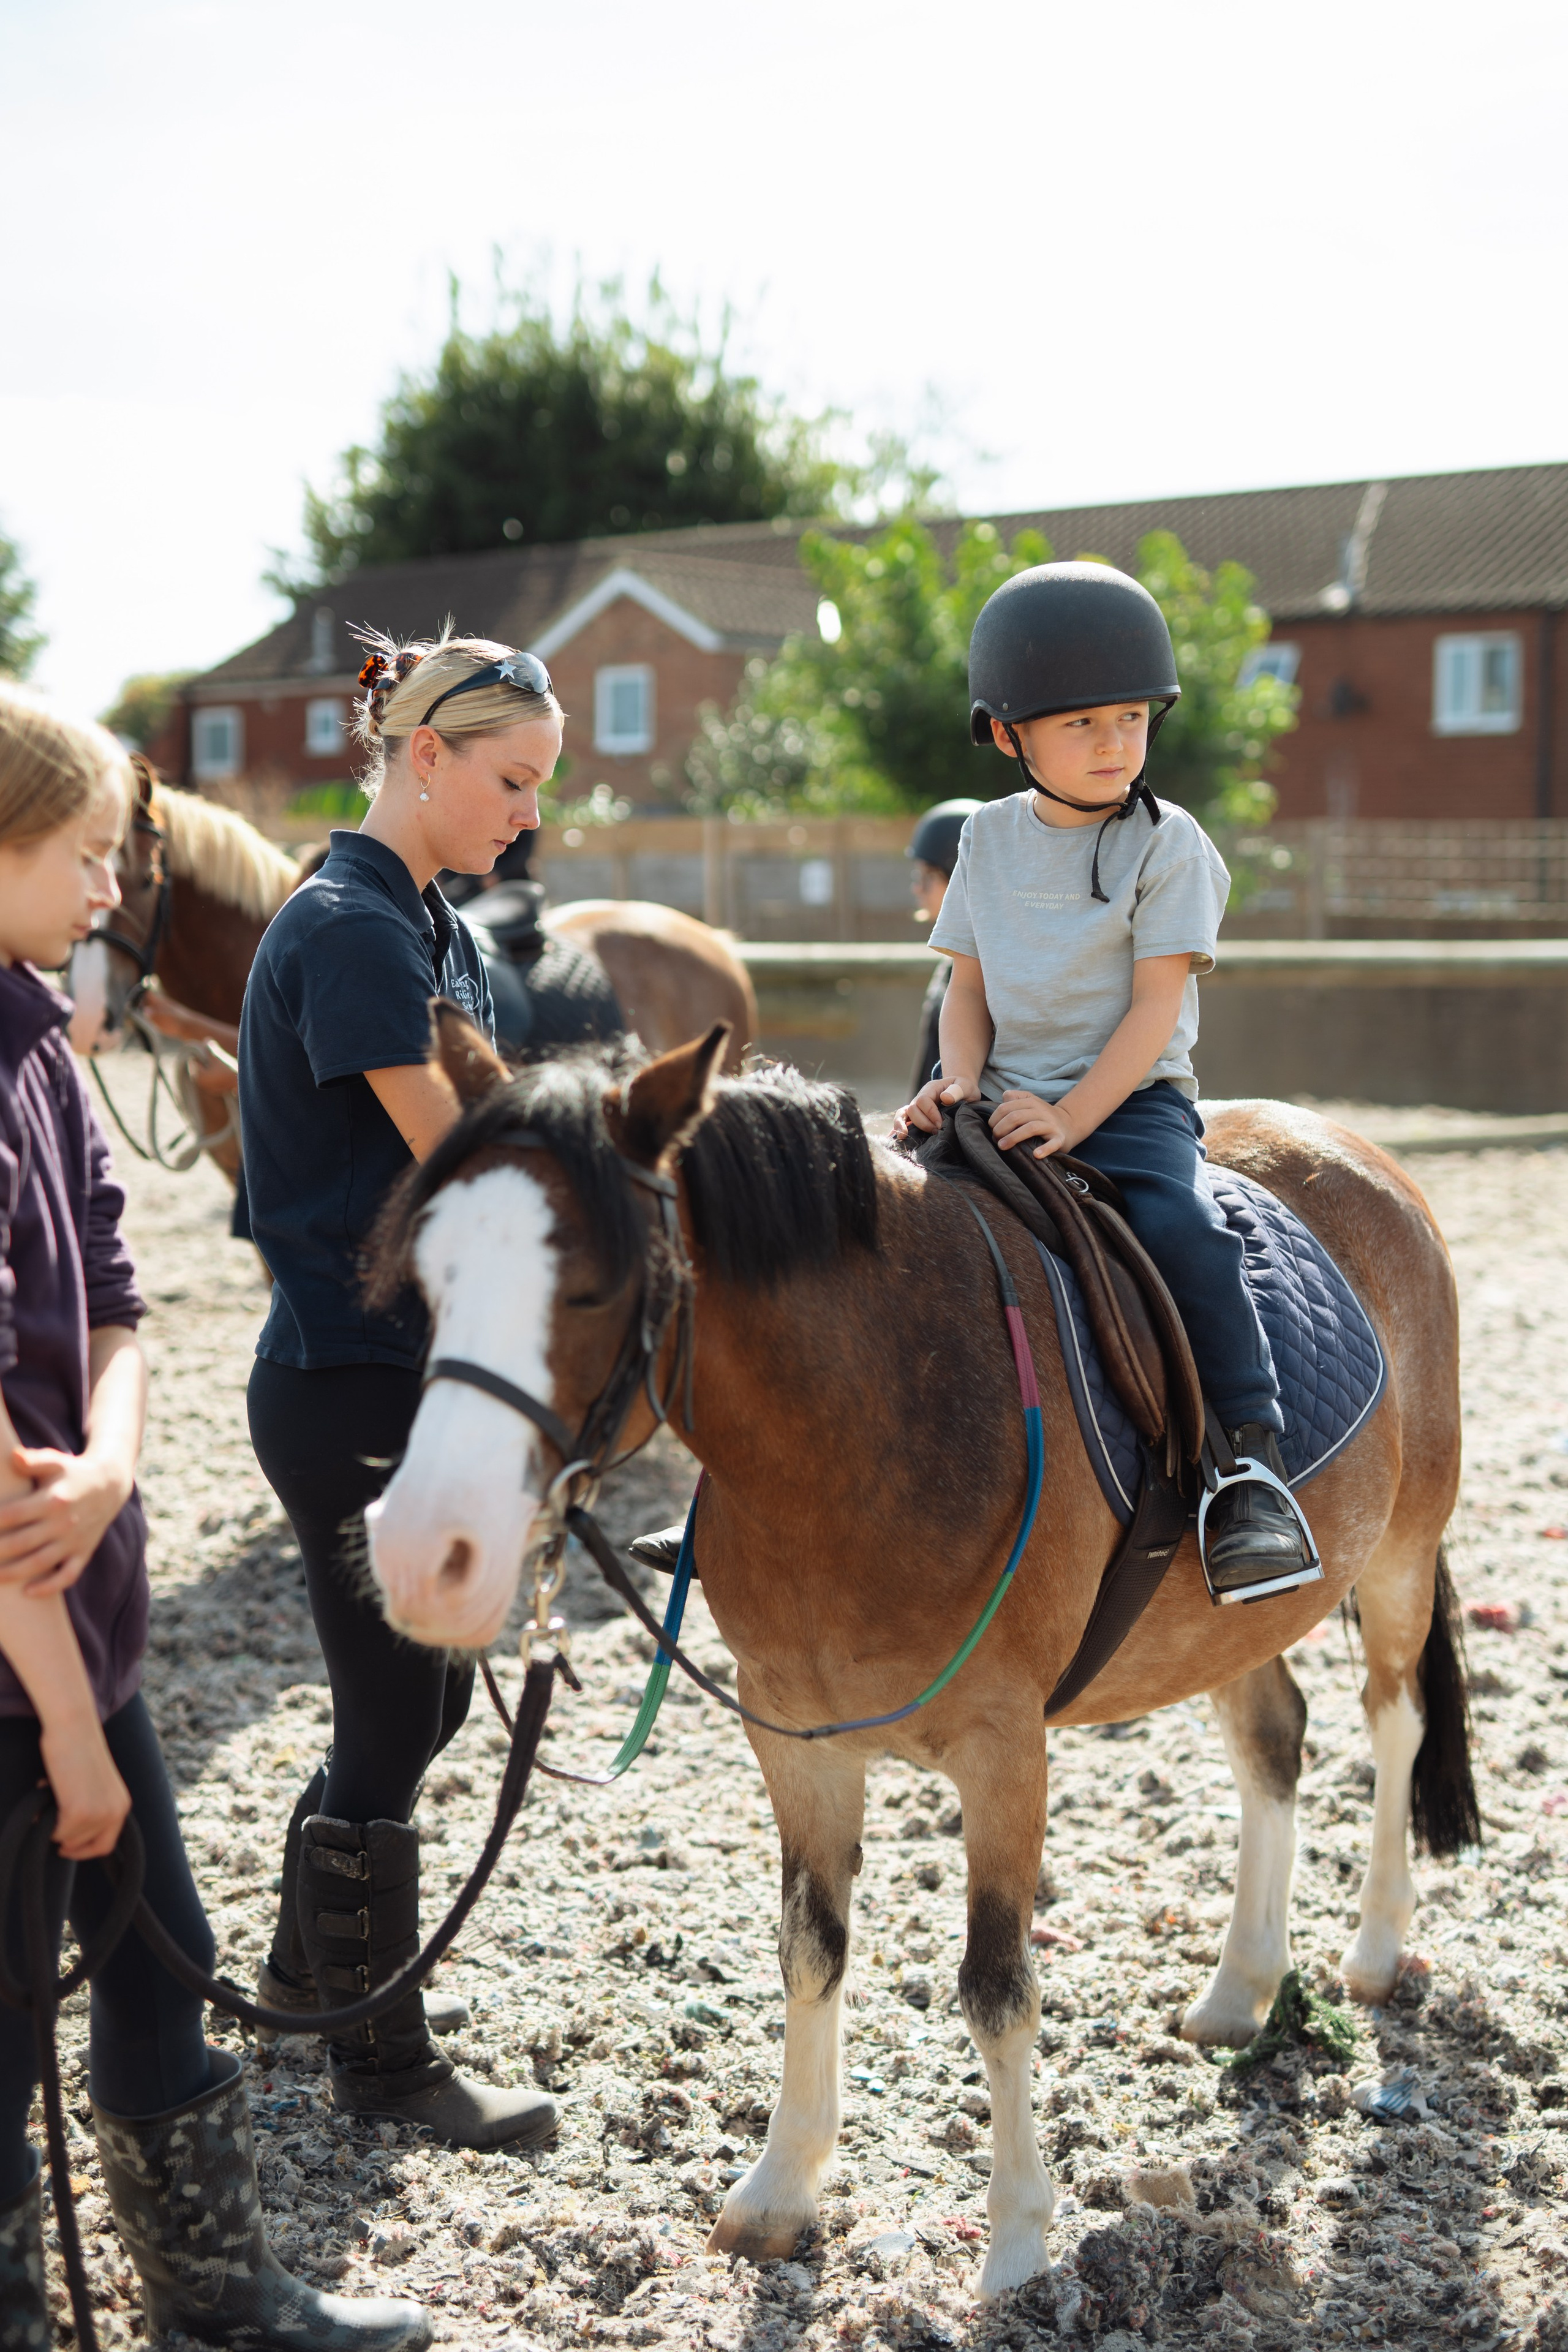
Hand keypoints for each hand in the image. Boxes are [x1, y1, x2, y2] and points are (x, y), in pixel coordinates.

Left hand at [0, 1446, 131, 1593]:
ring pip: (40, 1563)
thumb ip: (32, 1460)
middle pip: (21, 1542)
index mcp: (53, 1499)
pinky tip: (28, 1592)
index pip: (13, 1515)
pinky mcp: (83, 1552)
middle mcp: (63, 1523)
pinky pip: (67, 1575)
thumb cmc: (72, 1472)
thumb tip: (13, 1456)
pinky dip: (49, 1587)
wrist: (110, 1485)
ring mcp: (73, 1540)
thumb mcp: (54, 1461)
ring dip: (13, 1573)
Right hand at [39, 1714, 130, 1858]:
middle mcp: (115, 1812)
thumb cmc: (79, 1750)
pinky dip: (47, 1820)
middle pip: (86, 1846)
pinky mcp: (79, 1812)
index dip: (84, 1851)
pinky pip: (57, 1832)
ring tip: (52, 1796)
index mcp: (122, 1804)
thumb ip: (93, 1807)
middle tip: (52, 1823)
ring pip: (69, 1839)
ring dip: (56, 1824)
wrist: (74, 1728)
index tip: (67, 1847)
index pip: (106, 1845)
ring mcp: (99, 1814)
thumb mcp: (96, 1785)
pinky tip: (47, 1794)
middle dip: (67, 1840)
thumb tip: (73, 1832)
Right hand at [892, 1073, 981, 1138]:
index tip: (941, 1124)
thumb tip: (945, 1099)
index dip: (930, 1114)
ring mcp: (916, 1108)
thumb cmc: (964, 1090)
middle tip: (937, 1132)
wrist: (963, 1093)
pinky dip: (898, 1129)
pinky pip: (902, 1121)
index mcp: (931, 1088)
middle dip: (923, 1123)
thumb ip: (957, 1091)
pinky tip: (896, 1139)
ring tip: (903, 1137)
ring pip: (902, 1115)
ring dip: (902, 1126)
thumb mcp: (965, 1087)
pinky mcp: (916, 1117)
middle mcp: (920, 1097)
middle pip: (912, 1109)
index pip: (923, 1100)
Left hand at [989, 1089, 1075, 1159]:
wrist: (1068, 1124)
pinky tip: (1036, 1155)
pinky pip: (1053, 1143)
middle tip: (995, 1140)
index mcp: (1030, 1101)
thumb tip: (1001, 1101)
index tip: (991, 1130)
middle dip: (1000, 1129)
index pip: (1006, 1107)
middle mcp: (1041, 1111)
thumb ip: (1014, 1099)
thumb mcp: (1029, 1103)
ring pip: (1031, 1128)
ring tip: (1002, 1146)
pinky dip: (1045, 1149)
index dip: (995, 1119)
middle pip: (1016, 1116)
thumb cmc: (1041, 1116)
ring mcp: (1051, 1124)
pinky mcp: (1060, 1138)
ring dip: (1014, 1137)